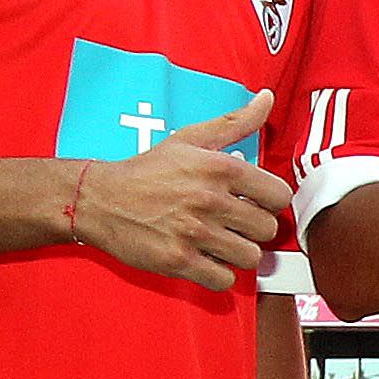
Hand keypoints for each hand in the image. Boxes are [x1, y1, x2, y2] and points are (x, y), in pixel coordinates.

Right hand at [72, 91, 289, 289]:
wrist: (100, 199)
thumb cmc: (147, 170)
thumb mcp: (190, 138)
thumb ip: (235, 122)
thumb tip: (266, 98)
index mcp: (220, 168)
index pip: (279, 196)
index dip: (269, 202)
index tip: (254, 203)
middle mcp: (209, 200)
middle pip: (267, 229)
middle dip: (253, 229)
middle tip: (234, 224)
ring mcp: (194, 232)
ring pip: (250, 257)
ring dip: (238, 253)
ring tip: (220, 242)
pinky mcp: (178, 260)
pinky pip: (223, 279)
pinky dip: (218, 274)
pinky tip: (206, 259)